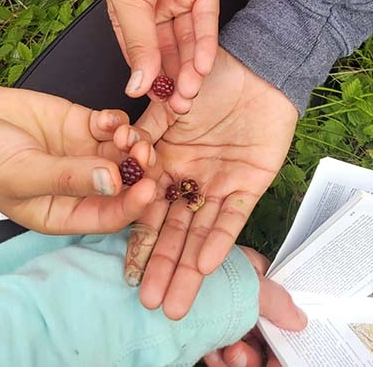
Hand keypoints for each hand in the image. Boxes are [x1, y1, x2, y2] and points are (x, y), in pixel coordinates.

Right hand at [0, 83, 157, 233]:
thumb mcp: (22, 174)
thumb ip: (67, 177)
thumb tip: (114, 181)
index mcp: (63, 213)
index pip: (106, 216)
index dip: (130, 206)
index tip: (147, 190)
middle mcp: (79, 185)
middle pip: (123, 183)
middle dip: (139, 171)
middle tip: (145, 155)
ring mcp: (83, 153)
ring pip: (122, 153)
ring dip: (131, 145)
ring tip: (128, 136)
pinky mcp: (81, 124)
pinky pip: (110, 126)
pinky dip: (117, 122)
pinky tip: (111, 119)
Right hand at [94, 0, 220, 111]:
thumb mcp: (128, 7)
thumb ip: (139, 47)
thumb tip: (136, 87)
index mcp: (131, 12)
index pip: (143, 53)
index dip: (150, 78)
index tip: (156, 103)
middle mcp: (156, 8)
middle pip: (169, 50)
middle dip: (175, 78)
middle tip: (181, 106)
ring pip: (189, 40)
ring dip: (191, 66)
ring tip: (191, 91)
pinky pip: (206, 21)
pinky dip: (205, 44)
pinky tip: (202, 66)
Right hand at [128, 48, 298, 318]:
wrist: (256, 68)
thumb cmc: (209, 78)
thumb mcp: (169, 104)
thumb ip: (145, 131)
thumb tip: (117, 152)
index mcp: (167, 162)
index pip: (149, 210)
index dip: (140, 240)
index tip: (127, 273)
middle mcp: (191, 180)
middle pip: (175, 231)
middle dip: (163, 266)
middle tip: (150, 303)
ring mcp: (219, 184)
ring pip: (201, 233)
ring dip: (188, 267)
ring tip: (175, 303)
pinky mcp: (249, 185)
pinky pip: (232, 216)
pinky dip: (220, 239)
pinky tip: (205, 265)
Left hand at [204, 247, 306, 366]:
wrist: (153, 299)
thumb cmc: (201, 283)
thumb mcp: (248, 287)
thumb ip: (276, 300)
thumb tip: (298, 318)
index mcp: (244, 265)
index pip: (274, 293)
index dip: (283, 320)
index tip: (288, 344)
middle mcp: (228, 284)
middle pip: (258, 320)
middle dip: (260, 344)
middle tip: (253, 355)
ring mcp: (210, 305)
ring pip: (239, 338)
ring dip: (241, 355)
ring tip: (230, 356)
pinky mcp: (195, 326)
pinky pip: (217, 346)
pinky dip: (220, 358)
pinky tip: (214, 358)